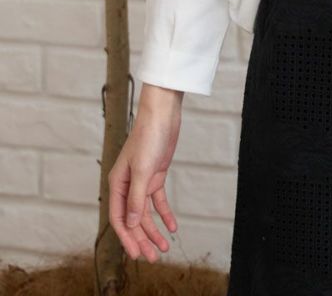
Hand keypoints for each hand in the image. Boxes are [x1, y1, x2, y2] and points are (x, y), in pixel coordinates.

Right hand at [108, 92, 181, 261]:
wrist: (162, 115)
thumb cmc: (148, 138)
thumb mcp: (143, 171)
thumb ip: (137, 199)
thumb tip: (132, 225)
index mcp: (117, 184)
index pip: (119, 218)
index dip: (127, 238)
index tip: (136, 255)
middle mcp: (127, 185)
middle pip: (134, 219)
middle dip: (143, 239)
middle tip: (153, 258)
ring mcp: (142, 181)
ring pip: (146, 213)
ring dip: (154, 230)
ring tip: (165, 247)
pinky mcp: (156, 176)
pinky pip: (158, 201)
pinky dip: (165, 214)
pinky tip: (172, 226)